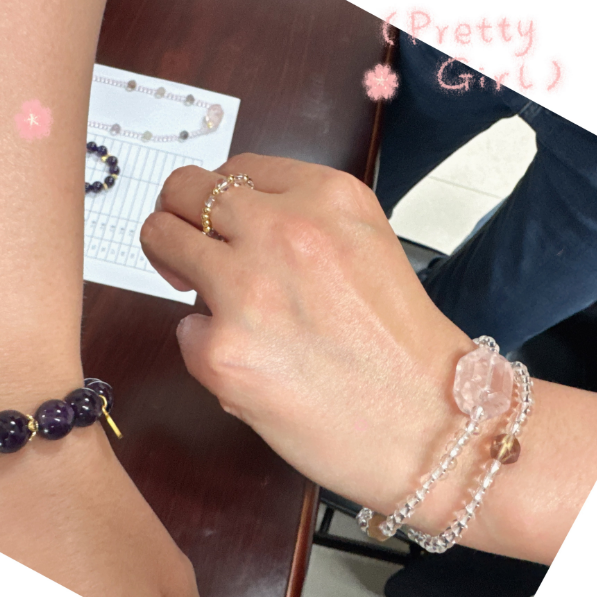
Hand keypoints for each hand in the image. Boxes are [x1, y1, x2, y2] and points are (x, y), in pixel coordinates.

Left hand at [139, 153, 472, 515]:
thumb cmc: (403, 347)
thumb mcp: (366, 243)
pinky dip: (208, 346)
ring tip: (215, 304)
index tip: (219, 225)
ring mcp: (248, 287)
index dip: (219, 199)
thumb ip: (302, 218)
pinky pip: (184, 329)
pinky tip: (256, 366)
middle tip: (188, 253)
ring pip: (162, 239)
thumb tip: (230, 218)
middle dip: (178, 217)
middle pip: (184, 189)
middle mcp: (283, 229)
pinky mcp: (223, 351)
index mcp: (325, 196)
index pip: (234, 167)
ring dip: (175, 267)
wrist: (434, 428)